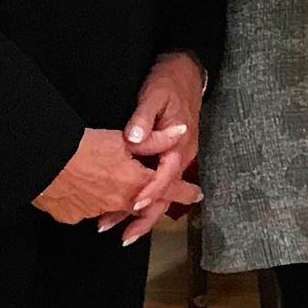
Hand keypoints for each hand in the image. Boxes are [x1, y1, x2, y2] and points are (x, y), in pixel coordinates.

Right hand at [34, 129, 188, 225]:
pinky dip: (93, 207)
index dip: (183, 191)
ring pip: (114, 211)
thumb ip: (155, 139)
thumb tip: (180, 131)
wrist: (41, 162)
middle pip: (142, 207)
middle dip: (152, 206)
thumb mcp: (123, 138)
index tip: (195, 194)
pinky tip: (89, 198)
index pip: (168, 190)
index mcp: (134, 183)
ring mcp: (93, 212)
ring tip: (125, 207)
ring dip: (121, 208)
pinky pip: (89, 213)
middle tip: (160, 204)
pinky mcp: (72, 216)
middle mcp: (118, 202)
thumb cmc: (82, 146)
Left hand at [108, 51, 205, 241]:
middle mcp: (181, 155)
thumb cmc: (170, 82)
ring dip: (143, 213)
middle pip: (167, 194)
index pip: (167, 174)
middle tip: (126, 236)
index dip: (151, 191)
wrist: (186, 71)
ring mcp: (177, 157)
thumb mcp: (155, 95)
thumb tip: (134, 139)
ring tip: (121, 231)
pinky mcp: (169, 156)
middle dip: (147, 217)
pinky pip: (159, 183)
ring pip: (162, 192)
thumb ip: (144, 118)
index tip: (135, 205)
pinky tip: (128, 209)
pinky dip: (145, 199)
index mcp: (179, 143)